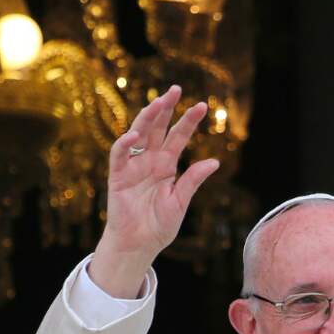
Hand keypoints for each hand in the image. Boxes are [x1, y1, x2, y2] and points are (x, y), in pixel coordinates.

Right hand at [90, 85, 218, 297]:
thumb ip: (193, 181)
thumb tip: (214, 161)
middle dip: (166, 109)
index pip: (179, 137)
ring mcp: (133, 167)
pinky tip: (134, 133)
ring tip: (159, 102)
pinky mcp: (118, 177)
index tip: (202, 105)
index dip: (189, 121)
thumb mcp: (180, 202)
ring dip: (147, 118)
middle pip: (158, 129)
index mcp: (167, 166)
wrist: (139, 245)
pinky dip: (124, 144)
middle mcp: (150, 161)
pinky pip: (119, 156)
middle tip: (176, 89)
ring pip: (139, 135)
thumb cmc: (159, 225)